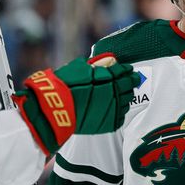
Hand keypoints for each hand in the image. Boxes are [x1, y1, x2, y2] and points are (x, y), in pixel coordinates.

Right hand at [14, 56, 139, 154]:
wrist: (53, 109)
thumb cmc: (63, 86)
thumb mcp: (80, 67)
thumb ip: (97, 64)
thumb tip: (111, 60)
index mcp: (108, 76)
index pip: (124, 71)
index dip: (127, 70)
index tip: (129, 70)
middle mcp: (114, 92)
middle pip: (129, 86)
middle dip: (130, 82)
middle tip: (131, 80)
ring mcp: (113, 109)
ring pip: (127, 101)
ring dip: (126, 96)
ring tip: (122, 94)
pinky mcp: (109, 123)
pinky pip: (121, 117)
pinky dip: (119, 111)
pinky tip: (115, 108)